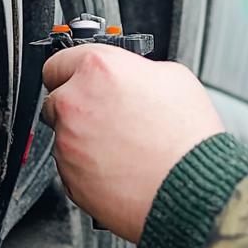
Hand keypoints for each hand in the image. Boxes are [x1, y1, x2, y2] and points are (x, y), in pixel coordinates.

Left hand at [41, 45, 223, 243]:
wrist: (190, 187)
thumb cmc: (187, 136)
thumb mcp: (173, 78)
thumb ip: (136, 71)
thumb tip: (128, 76)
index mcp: (99, 70)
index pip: (59, 60)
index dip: (73, 71)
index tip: (81, 79)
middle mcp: (75, 103)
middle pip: (58, 98)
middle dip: (78, 106)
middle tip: (110, 116)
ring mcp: (68, 142)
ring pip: (64, 134)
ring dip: (84, 137)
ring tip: (123, 146)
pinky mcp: (69, 176)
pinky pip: (71, 165)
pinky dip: (88, 166)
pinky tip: (120, 165)